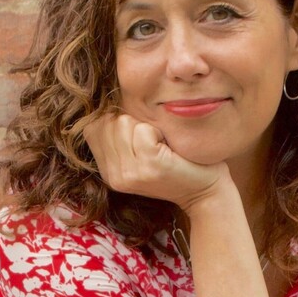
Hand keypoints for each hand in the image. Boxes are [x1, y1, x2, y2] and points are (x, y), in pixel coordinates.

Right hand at [83, 113, 228, 211]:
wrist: (205, 192)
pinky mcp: (148, 166)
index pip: (92, 127)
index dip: (115, 121)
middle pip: (107, 122)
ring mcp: (130, 173)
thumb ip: (118, 135)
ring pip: (123, 123)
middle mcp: (114, 176)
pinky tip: (168, 148)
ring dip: (146, 126)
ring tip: (160, 146)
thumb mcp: (139, 153)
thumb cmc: (176, 164)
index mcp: (108, 172)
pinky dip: (158, 131)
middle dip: (133, 123)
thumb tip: (103, 104)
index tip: (140, 137)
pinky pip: (143, 129)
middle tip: (154, 143)